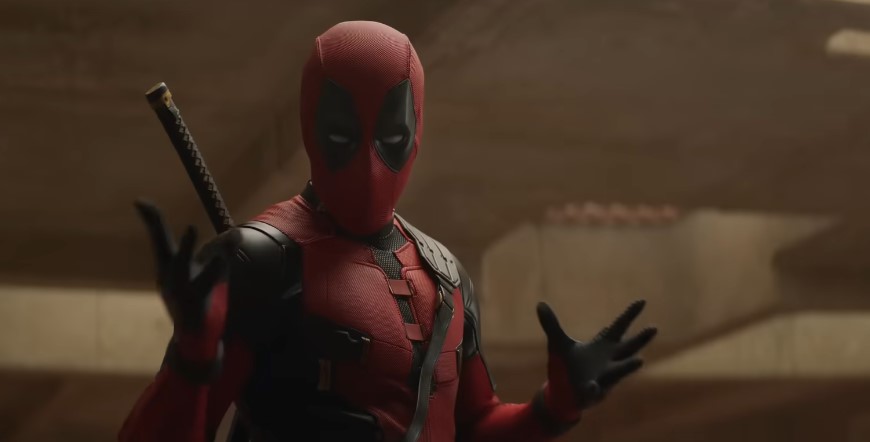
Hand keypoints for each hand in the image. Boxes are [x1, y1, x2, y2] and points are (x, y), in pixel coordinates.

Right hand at [135, 200, 228, 360]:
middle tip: (152, 207)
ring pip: (182, 266)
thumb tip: (237, 232)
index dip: (151, 219)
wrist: (195, 339)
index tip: (139, 200)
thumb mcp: (210, 272)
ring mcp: (178, 291)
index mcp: (168, 266)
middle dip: (158, 228)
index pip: (158, 238)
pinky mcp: (193, 305)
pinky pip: (203, 285)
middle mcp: (169, 277)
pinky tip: (222, 260)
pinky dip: (212, 271)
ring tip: (190, 227)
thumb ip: (220, 251)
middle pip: (163, 248)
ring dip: (185, 247)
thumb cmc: (199, 298)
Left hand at [537, 300, 656, 413]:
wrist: (562, 394)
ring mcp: (604, 378)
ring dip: (628, 366)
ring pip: (619, 372)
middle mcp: (609, 361)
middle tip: (654, 328)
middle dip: (640, 339)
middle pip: (628, 347)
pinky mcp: (593, 393)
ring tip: (640, 360)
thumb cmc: (567, 366)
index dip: (630, 314)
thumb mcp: (558, 343)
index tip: (642, 300)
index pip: (619, 326)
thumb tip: (540, 303)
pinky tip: (592, 386)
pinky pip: (594, 391)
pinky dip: (593, 389)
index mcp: (603, 346)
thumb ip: (551, 324)